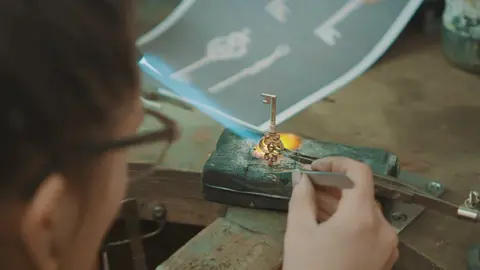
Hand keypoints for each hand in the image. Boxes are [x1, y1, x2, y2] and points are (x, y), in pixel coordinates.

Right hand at [283, 157, 398, 269]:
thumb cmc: (309, 269)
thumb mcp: (299, 232)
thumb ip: (301, 197)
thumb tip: (301, 177)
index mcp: (362, 217)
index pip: (359, 172)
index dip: (337, 162)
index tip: (315, 167)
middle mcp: (383, 227)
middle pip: (361, 191)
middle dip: (334, 184)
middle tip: (309, 184)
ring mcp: (387, 244)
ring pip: (365, 209)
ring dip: (341, 201)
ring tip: (314, 201)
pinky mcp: (385, 256)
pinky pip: (370, 227)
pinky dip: (351, 218)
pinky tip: (329, 222)